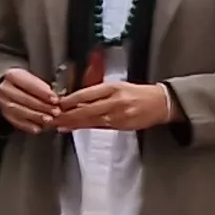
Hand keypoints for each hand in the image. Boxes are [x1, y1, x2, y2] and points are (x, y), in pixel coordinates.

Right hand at [0, 68, 67, 133]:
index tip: (55, 99)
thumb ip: (45, 86)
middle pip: (24, 98)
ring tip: (49, 120)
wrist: (11, 88)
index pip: (28, 83)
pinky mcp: (5, 114)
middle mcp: (5, 89)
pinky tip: (38, 128)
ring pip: (19, 110)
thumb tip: (60, 96)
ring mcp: (2, 102)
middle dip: (42, 106)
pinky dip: (28, 126)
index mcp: (13, 76)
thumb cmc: (28, 83)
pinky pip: (15, 121)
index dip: (43, 92)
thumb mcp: (35, 78)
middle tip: (56, 111)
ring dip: (36, 116)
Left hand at [50, 79, 175, 132]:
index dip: (69, 100)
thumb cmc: (140, 93)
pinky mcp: (122, 126)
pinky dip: (85, 127)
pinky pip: (99, 127)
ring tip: (58, 125)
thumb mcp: (119, 86)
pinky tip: (74, 128)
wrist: (162, 103)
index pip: (86, 94)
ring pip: (91, 121)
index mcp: (113, 88)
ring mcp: (119, 115)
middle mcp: (115, 101)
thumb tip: (77, 99)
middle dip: (67, 115)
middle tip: (52, 118)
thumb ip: (99, 92)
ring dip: (72, 123)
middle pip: (85, 110)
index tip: (56, 104)